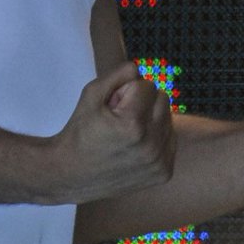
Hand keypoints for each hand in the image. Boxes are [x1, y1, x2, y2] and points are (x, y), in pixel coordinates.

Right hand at [49, 60, 174, 202]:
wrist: (72, 175)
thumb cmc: (80, 131)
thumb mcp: (90, 94)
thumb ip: (117, 74)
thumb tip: (140, 69)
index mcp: (132, 124)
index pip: (146, 84)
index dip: (125, 91)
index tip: (111, 106)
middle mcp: (150, 145)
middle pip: (162, 99)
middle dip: (142, 102)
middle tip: (119, 117)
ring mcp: (159, 162)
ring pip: (169, 119)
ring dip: (150, 120)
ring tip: (127, 133)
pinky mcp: (164, 173)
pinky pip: (171, 140)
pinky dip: (155, 139)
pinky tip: (135, 147)